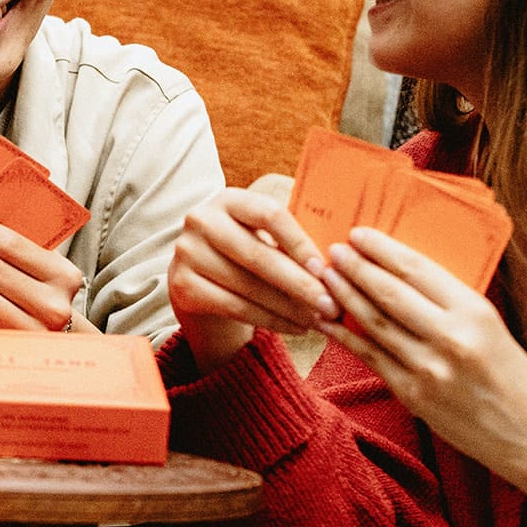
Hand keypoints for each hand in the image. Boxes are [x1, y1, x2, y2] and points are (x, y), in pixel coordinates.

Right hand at [166, 188, 333, 371]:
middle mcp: (200, 220)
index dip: (298, 240)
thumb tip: (346, 256)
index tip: (324, 267)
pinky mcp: (180, 286)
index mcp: (229, 199)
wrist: (200, 276)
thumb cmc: (249, 251)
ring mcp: (186, 253)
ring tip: (318, 319)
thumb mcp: (265, 233)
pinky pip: (233, 307)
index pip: (268, 213)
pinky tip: (295, 327)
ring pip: (246, 285)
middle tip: (330, 304)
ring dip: (288, 307)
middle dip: (298, 283)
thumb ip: (295, 236)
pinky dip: (269, 320)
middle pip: (256, 254)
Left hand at [317, 228, 526, 472]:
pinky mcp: (411, 394)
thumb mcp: (490, 327)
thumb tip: (400, 274)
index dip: (382, 250)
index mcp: (474, 313)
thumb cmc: (510, 375)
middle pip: (388, 293)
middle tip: (333, 252)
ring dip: (343, 296)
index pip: (418, 270)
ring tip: (324, 277)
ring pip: (373, 323)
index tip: (359, 235)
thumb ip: (449, 303)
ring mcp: (428, 368)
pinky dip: (343, 335)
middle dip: (355, 268)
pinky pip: (369, 356)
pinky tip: (325, 320)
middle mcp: (450, 337)